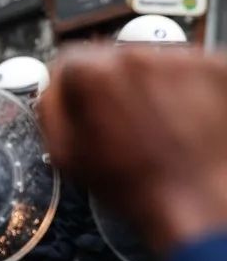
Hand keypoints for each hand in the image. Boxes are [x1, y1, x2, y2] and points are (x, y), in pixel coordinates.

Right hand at [36, 44, 226, 253]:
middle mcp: (135, 56)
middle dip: (115, 85)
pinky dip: (187, 91)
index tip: (83, 102)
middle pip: (113, 57)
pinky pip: (191, 71)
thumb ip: (49, 111)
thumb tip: (52, 90)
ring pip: (153, 62)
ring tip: (159, 126)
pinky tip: (185, 121)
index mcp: (92, 74)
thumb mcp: (65, 156)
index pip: (69, 59)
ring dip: (151, 86)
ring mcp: (181, 59)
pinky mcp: (216, 68)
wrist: (201, 204)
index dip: (72, 86)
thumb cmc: (136, 186)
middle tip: (125, 122)